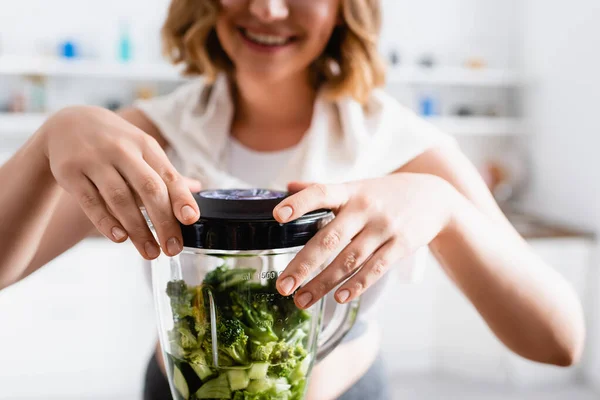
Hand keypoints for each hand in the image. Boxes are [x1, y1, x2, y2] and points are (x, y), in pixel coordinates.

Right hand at [41, 106, 200, 258]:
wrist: (67, 124)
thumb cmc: (115, 142)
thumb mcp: (142, 148)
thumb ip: (165, 173)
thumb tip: (197, 189)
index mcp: (146, 146)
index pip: (168, 175)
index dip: (181, 198)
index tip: (191, 220)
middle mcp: (122, 151)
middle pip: (148, 188)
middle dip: (164, 221)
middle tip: (172, 248)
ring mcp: (95, 160)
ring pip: (120, 198)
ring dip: (138, 229)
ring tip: (150, 252)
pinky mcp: (71, 172)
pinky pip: (91, 202)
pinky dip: (106, 222)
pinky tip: (120, 238)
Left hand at [273, 174, 458, 308]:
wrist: (435, 198)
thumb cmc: (386, 194)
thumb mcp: (357, 186)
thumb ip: (321, 189)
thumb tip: (286, 187)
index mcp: (350, 192)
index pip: (321, 193)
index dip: (299, 203)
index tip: (277, 215)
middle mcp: (365, 209)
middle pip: (330, 238)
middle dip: (304, 264)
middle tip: (282, 286)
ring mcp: (384, 228)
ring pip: (350, 260)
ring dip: (324, 283)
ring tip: (302, 300)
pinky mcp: (401, 246)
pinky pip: (376, 269)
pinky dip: (357, 285)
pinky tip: (340, 298)